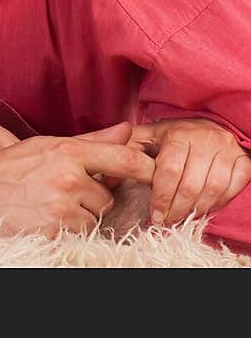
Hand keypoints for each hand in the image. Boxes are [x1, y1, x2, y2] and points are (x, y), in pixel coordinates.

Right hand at [0, 122, 154, 235]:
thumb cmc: (7, 168)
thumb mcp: (47, 146)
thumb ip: (92, 141)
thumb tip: (127, 129)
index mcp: (68, 150)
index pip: (124, 159)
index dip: (147, 169)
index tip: (160, 173)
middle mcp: (68, 177)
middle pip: (105, 198)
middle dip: (90, 199)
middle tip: (59, 193)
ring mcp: (61, 207)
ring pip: (92, 219)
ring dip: (79, 218)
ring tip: (48, 206)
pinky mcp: (54, 233)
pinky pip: (78, 237)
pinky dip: (66, 233)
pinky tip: (44, 221)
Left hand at [131, 118, 250, 224]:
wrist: (212, 124)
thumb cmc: (177, 135)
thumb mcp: (152, 134)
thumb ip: (130, 147)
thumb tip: (109, 168)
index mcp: (178, 133)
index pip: (168, 170)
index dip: (161, 196)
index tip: (155, 215)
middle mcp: (204, 139)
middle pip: (190, 184)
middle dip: (177, 209)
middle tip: (167, 222)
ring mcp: (226, 150)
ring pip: (213, 189)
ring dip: (197, 210)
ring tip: (184, 219)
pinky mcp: (242, 161)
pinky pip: (233, 188)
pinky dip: (220, 203)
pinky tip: (206, 209)